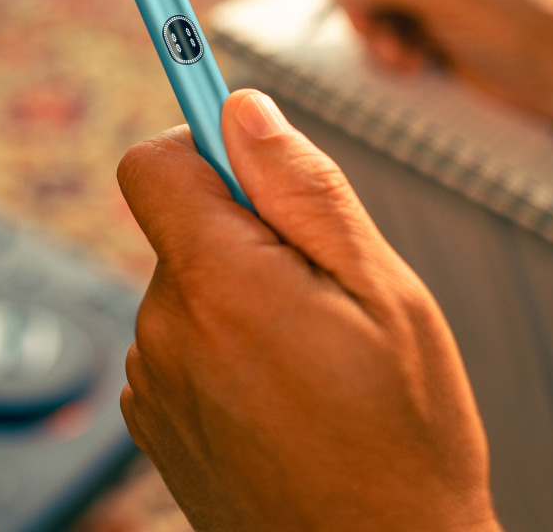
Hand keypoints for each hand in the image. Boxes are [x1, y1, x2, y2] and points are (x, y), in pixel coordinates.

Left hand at [118, 89, 501, 531]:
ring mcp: (151, 379)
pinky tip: (277, 387)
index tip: (229, 132)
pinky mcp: (153, 415)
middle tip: (314, 283)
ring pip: (187, 282)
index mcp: (218, 283)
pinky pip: (180, 337)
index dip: (196, 136)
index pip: (153, 164)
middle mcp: (164, 330)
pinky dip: (221, 339)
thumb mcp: (382, 292)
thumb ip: (303, 189)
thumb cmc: (401, 438)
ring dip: (238, 290)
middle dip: (243, 228)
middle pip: (182, 221)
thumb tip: (243, 113)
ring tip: (305, 350)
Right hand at [333, 0, 552, 125]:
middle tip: (379, 40)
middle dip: (368, 15)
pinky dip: (392, 56)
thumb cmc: (519, 29)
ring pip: (375, 16)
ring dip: (379, 41)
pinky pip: (390, 42)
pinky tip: (413, 68)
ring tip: (404, 62)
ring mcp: (431, 3)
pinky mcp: (432, 38)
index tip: (348, 0)